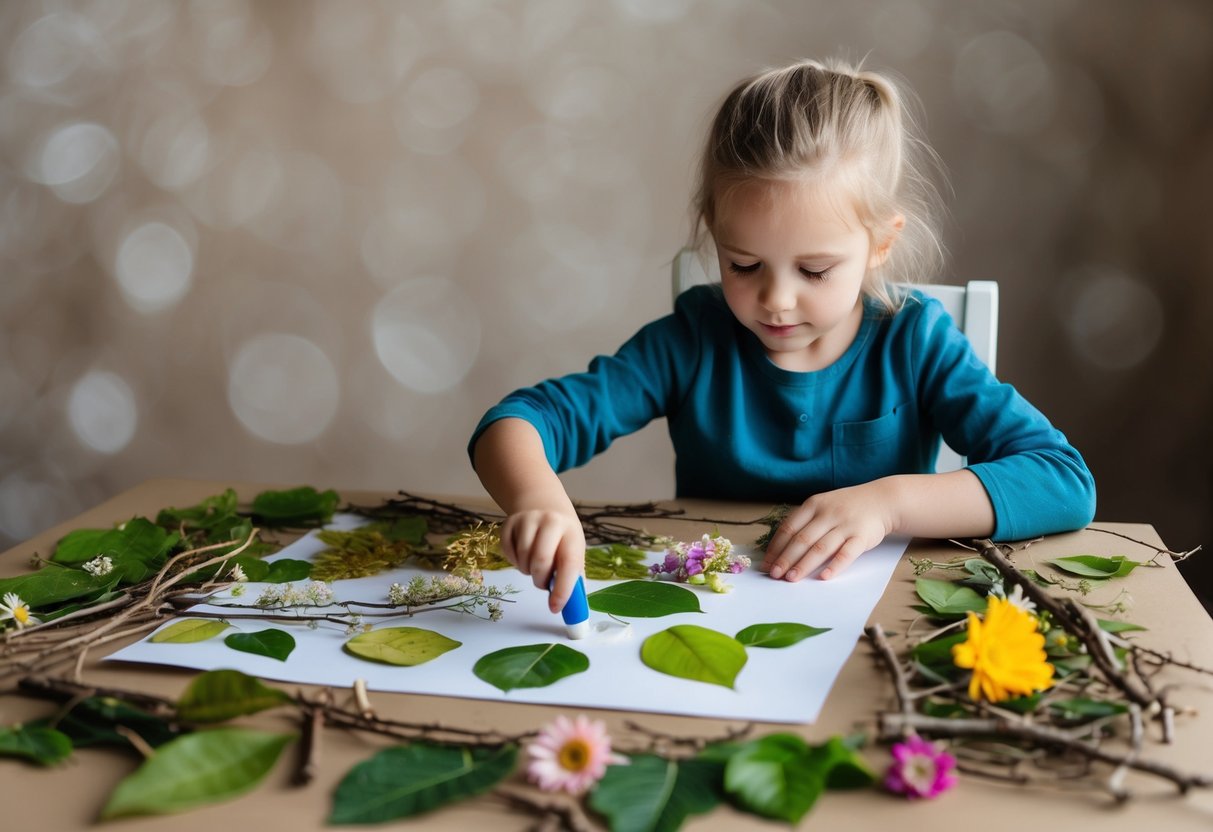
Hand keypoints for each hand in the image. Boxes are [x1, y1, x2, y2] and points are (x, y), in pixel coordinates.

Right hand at [500, 508, 585, 612]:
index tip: (555, 607)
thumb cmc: (562, 537)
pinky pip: (507, 553)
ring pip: (523, 558)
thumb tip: (573, 607)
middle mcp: (551, 522)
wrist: (543, 505)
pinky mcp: (509, 523)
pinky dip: (514, 561)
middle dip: (540, 580)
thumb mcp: (574, 551)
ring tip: (534, 565)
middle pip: (541, 561)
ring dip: (527, 571)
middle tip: (543, 582)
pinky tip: (523, 555)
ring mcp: (528, 520)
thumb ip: (573, 578)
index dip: (563, 589)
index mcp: (572, 533)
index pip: (569, 564)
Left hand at [762, 481, 896, 580]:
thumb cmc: (845, 507)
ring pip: (821, 548)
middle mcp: (828, 514)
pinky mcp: (862, 536)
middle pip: (802, 539)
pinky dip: (834, 566)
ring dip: (804, 565)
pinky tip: (823, 577)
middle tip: (774, 574)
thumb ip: (804, 523)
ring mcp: (845, 525)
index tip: (766, 562)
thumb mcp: (822, 506)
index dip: (776, 546)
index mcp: (813, 505)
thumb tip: (779, 549)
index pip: (789, 527)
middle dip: (785, 559)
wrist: (881, 500)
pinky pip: (847, 553)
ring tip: (792, 579)